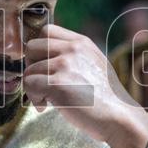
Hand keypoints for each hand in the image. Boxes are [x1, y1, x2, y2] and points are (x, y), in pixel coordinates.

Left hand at [24, 24, 147, 147]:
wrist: (118, 117)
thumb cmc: (105, 97)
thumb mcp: (94, 63)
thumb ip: (74, 55)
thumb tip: (47, 57)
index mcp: (81, 42)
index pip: (46, 31)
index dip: (39, 49)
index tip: (42, 66)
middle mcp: (72, 49)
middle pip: (32, 47)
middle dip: (31, 67)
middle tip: (41, 84)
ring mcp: (64, 65)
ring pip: (29, 70)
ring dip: (33, 88)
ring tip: (48, 100)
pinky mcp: (57, 84)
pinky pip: (29, 85)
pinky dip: (34, 98)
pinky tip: (46, 106)